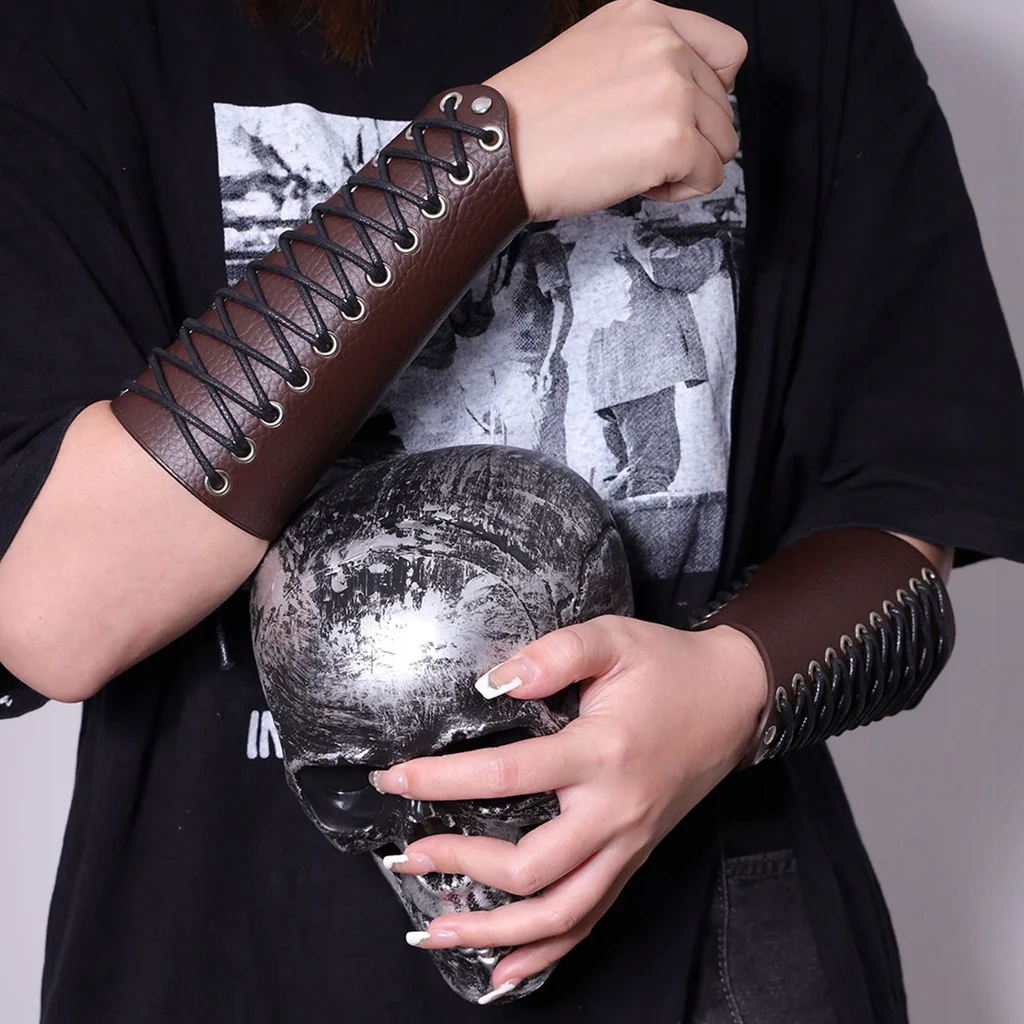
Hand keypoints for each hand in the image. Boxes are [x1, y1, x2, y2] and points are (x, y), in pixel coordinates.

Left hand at [372, 617, 767, 997]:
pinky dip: (544, 954)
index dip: (441, 781)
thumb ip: (554, 653)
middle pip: (529, 868)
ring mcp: (627, 845)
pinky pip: (588, 921)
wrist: (736, 700)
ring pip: (558, 915)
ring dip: (491, 932)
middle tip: (406, 854)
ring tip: (433, 930)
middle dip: (458, 867)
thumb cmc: (669, 668)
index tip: (393, 779)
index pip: (508, 774)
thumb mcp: (613, 638)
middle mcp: (614, 812)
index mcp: (601, 752)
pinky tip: (502, 970)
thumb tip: (494, 682)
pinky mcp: (633, 859)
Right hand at [486, 0, 747, 220]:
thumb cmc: (533, 117)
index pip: (727, 52)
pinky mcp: (675, 141)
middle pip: (723, 107)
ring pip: (723, 144)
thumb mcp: (594, 52)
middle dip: (689, 137)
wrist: (500, 149)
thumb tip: (687, 100)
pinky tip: (639, 183)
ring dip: (686, 165)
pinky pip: (709, 177)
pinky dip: (679, 191)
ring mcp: (675, 93)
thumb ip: (645, 61)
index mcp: (646, 17)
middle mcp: (667, 46)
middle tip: (636, 149)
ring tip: (636, 166)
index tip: (677, 115)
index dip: (709, 92)